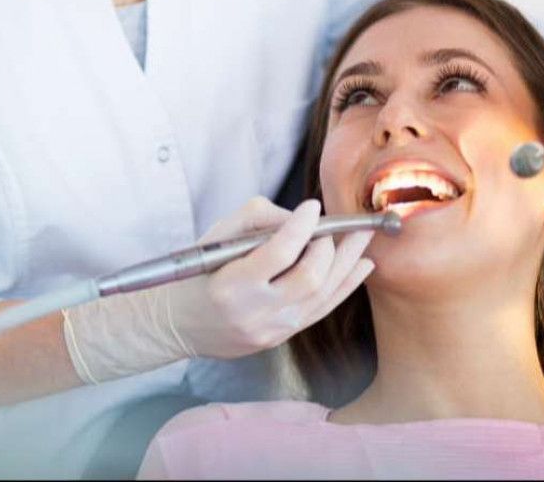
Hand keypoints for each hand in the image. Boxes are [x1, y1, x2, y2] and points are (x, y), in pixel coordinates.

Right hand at [170, 197, 375, 357]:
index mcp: (231, 285)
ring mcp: (271, 330)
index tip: (312, 206)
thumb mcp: (217, 236)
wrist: (181, 323)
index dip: (301, 227)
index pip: (278, 253)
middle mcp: (254, 312)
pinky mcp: (282, 337)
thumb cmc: (199, 272)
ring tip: (363, 238)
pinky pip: (322, 310)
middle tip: (336, 226)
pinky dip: (346, 285)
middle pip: (309, 278)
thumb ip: (258, 219)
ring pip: (323, 295)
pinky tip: (361, 266)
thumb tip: (300, 218)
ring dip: (347, 263)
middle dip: (330, 247)